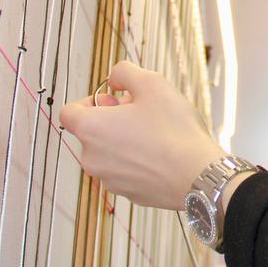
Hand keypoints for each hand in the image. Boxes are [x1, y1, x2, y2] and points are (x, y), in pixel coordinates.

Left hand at [58, 61, 225, 209]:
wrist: (198, 175)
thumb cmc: (174, 131)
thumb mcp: (152, 83)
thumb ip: (124, 72)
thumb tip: (114, 78)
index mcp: (91, 129)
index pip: (69, 112)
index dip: (90, 101)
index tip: (114, 100)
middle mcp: (93, 158)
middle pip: (91, 132)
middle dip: (112, 120)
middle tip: (142, 113)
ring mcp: (109, 180)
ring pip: (109, 153)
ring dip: (124, 141)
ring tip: (156, 134)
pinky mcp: (128, 194)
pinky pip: (125, 171)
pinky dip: (137, 161)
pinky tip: (162, 154)